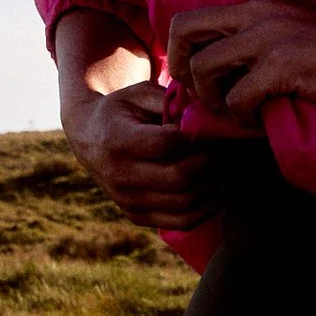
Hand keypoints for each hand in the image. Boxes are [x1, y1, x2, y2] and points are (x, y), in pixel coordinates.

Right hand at [62, 79, 217, 231]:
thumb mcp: (140, 94)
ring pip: (186, 204)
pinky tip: (219, 190)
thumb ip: (171, 102)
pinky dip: (209, 208)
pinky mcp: (137, 216)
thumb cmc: (123, 111)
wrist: (89, 139)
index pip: (168, 144)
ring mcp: (127, 201)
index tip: (211, 131)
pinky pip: (183, 221)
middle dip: (212, 162)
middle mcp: (119, 176)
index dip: (198, 137)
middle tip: (225, 150)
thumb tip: (207, 119)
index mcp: (118, 141)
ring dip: (216, 187)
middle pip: (181, 177)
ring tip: (226, 168)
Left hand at [167, 0, 315, 124]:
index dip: (180, 54)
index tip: (198, 82)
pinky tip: (262, 120)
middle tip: (203, 98)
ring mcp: (270, 37)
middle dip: (181, 71)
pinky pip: (237, 98)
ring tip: (238, 113)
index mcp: (258, 7)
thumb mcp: (293, 41)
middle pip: (183, 31)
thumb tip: (215, 83)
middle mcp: (258, 14)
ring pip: (204, 69)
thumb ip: (256, 49)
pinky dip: (242, 118)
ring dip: (213, 101)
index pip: (190, 19)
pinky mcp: (284, 65)